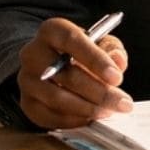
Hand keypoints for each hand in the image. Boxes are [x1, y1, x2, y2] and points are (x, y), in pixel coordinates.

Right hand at [17, 17, 132, 128]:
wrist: (52, 65)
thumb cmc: (80, 52)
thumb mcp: (99, 42)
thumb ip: (111, 49)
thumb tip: (118, 61)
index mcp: (52, 30)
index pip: (71, 40)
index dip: (95, 59)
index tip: (116, 77)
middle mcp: (33, 53)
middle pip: (65, 74)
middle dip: (99, 91)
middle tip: (122, 102)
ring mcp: (26, 79)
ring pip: (57, 98)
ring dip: (87, 108)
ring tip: (109, 111)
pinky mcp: (27, 103)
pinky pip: (50, 116)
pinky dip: (74, 120)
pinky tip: (91, 117)